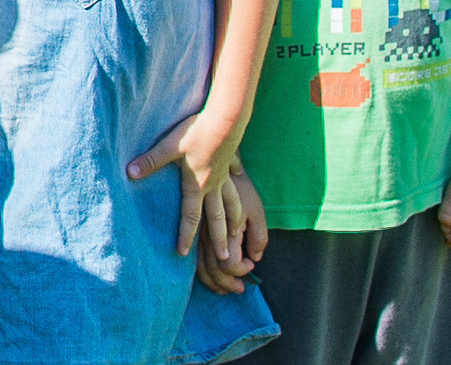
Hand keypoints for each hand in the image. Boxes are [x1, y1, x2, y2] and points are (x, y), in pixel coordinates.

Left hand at [128, 111, 239, 257]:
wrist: (226, 119)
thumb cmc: (196, 132)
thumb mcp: (170, 146)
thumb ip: (151, 161)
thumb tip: (129, 172)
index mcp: (197, 185)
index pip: (190, 216)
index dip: (186, 235)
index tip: (183, 253)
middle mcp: (213, 185)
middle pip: (216, 218)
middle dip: (219, 240)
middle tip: (225, 259)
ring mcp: (224, 175)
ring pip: (231, 204)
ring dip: (234, 221)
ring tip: (238, 235)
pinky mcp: (230, 161)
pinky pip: (235, 182)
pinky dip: (238, 186)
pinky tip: (239, 181)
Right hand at [195, 166, 266, 293]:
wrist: (215, 161)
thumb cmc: (241, 186)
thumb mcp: (257, 209)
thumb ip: (259, 237)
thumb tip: (256, 258)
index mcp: (225, 228)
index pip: (229, 263)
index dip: (241, 270)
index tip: (251, 265)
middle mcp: (208, 233)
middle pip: (213, 269)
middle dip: (227, 283)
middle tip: (241, 288)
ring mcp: (197, 232)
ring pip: (200, 267)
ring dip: (212, 282)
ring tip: (225, 289)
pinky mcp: (192, 230)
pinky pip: (194, 258)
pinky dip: (202, 272)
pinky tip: (211, 275)